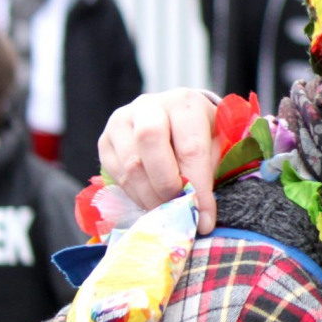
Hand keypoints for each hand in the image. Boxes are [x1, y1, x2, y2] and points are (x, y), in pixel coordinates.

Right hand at [98, 89, 222, 233]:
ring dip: (150, 196)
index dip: (197, 187)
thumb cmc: (201, 134)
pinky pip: (116, 174)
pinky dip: (135, 195)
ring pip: (130, 164)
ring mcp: (121, 121)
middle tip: (179, 208)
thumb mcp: (217, 145)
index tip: (204, 218)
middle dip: (166, 184)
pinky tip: (151, 200)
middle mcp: (149, 106)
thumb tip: (202, 218)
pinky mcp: (105, 140)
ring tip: (167, 210)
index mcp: (184, 103)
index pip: (190, 147)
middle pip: (150, 142)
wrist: (175, 119)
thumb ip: (211, 173)